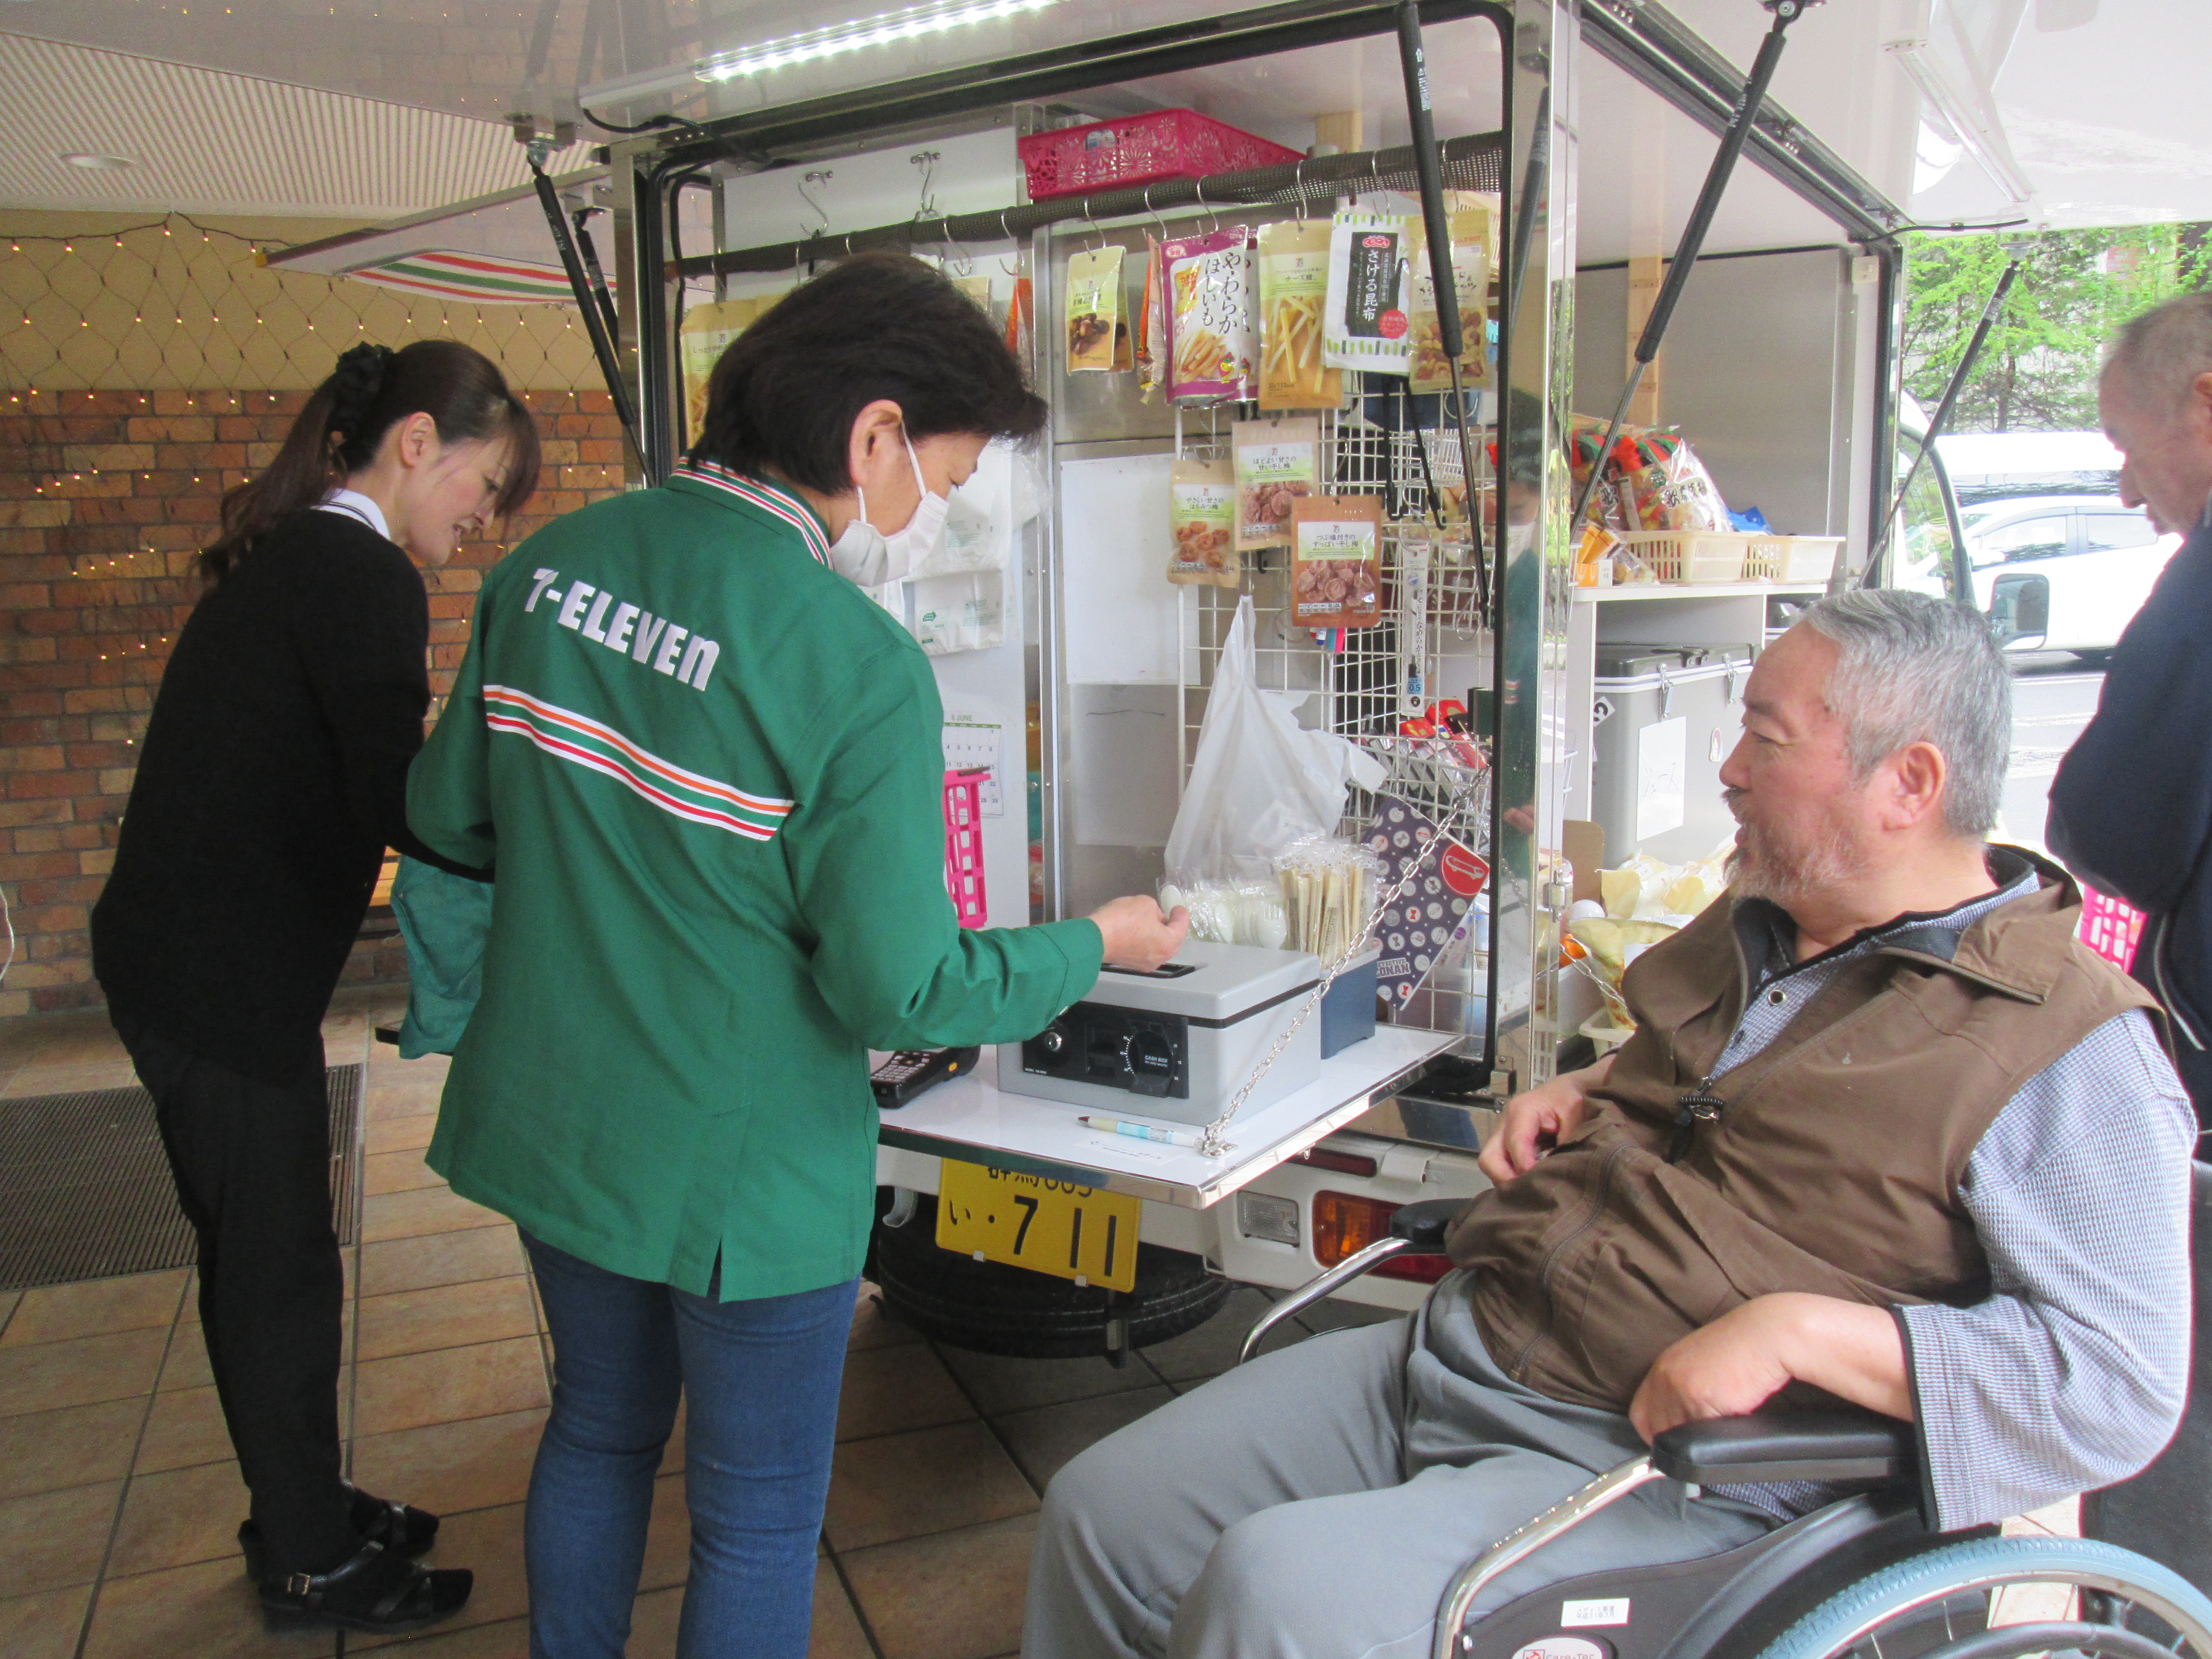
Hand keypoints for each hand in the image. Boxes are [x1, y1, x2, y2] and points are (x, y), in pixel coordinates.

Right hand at [1089, 896, 1189, 971]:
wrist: (1095, 938)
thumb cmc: (1123, 919)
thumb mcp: (1144, 903)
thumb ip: (1155, 910)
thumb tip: (1154, 918)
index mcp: (1168, 943)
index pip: (1181, 927)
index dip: (1181, 915)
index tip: (1178, 907)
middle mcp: (1160, 958)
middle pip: (1171, 941)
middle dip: (1171, 928)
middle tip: (1168, 915)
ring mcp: (1144, 964)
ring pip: (1158, 948)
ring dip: (1158, 936)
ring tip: (1153, 922)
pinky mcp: (1130, 964)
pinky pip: (1144, 951)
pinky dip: (1146, 941)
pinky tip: (1140, 932)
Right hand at [1477, 1056, 1608, 1185]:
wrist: (1569, 1089)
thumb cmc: (1573, 1100)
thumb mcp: (1576, 1118)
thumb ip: (1566, 1143)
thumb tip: (1558, 1172)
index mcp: (1522, 1110)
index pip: (1515, 1143)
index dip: (1524, 1166)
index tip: (1538, 1185)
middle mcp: (1505, 1123)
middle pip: (1489, 1158)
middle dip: (1505, 1179)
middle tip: (1528, 1193)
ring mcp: (1503, 1134)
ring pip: (1491, 1164)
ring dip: (1507, 1180)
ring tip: (1531, 1192)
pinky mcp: (1507, 1144)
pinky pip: (1501, 1165)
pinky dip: (1512, 1177)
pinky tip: (1530, 1185)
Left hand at [1628, 1297, 1798, 1443]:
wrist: (1766, 1335)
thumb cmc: (1742, 1348)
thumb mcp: (1699, 1363)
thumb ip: (1683, 1388)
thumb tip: (1680, 1421)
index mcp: (1662, 1366)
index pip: (1639, 1414)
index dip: (1654, 1433)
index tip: (1669, 1443)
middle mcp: (1664, 1377)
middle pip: (1659, 1429)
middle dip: (1679, 1440)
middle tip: (1704, 1436)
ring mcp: (1680, 1388)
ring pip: (1681, 1436)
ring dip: (1699, 1438)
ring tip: (1723, 1420)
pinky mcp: (1700, 1400)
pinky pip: (1703, 1434)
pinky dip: (1717, 1435)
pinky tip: (1733, 1418)